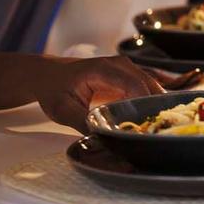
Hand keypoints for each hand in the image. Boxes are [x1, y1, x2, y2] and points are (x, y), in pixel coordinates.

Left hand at [36, 55, 169, 132]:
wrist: (49, 75)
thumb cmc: (54, 89)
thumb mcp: (63, 110)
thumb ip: (83, 123)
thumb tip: (103, 138)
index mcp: (103, 70)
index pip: (133, 85)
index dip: (143, 105)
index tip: (145, 127)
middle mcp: (119, 65)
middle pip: (147, 85)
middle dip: (153, 108)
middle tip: (154, 131)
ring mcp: (125, 68)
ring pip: (150, 86)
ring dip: (153, 105)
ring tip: (154, 127)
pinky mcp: (126, 75)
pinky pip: (144, 87)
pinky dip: (148, 102)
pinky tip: (149, 119)